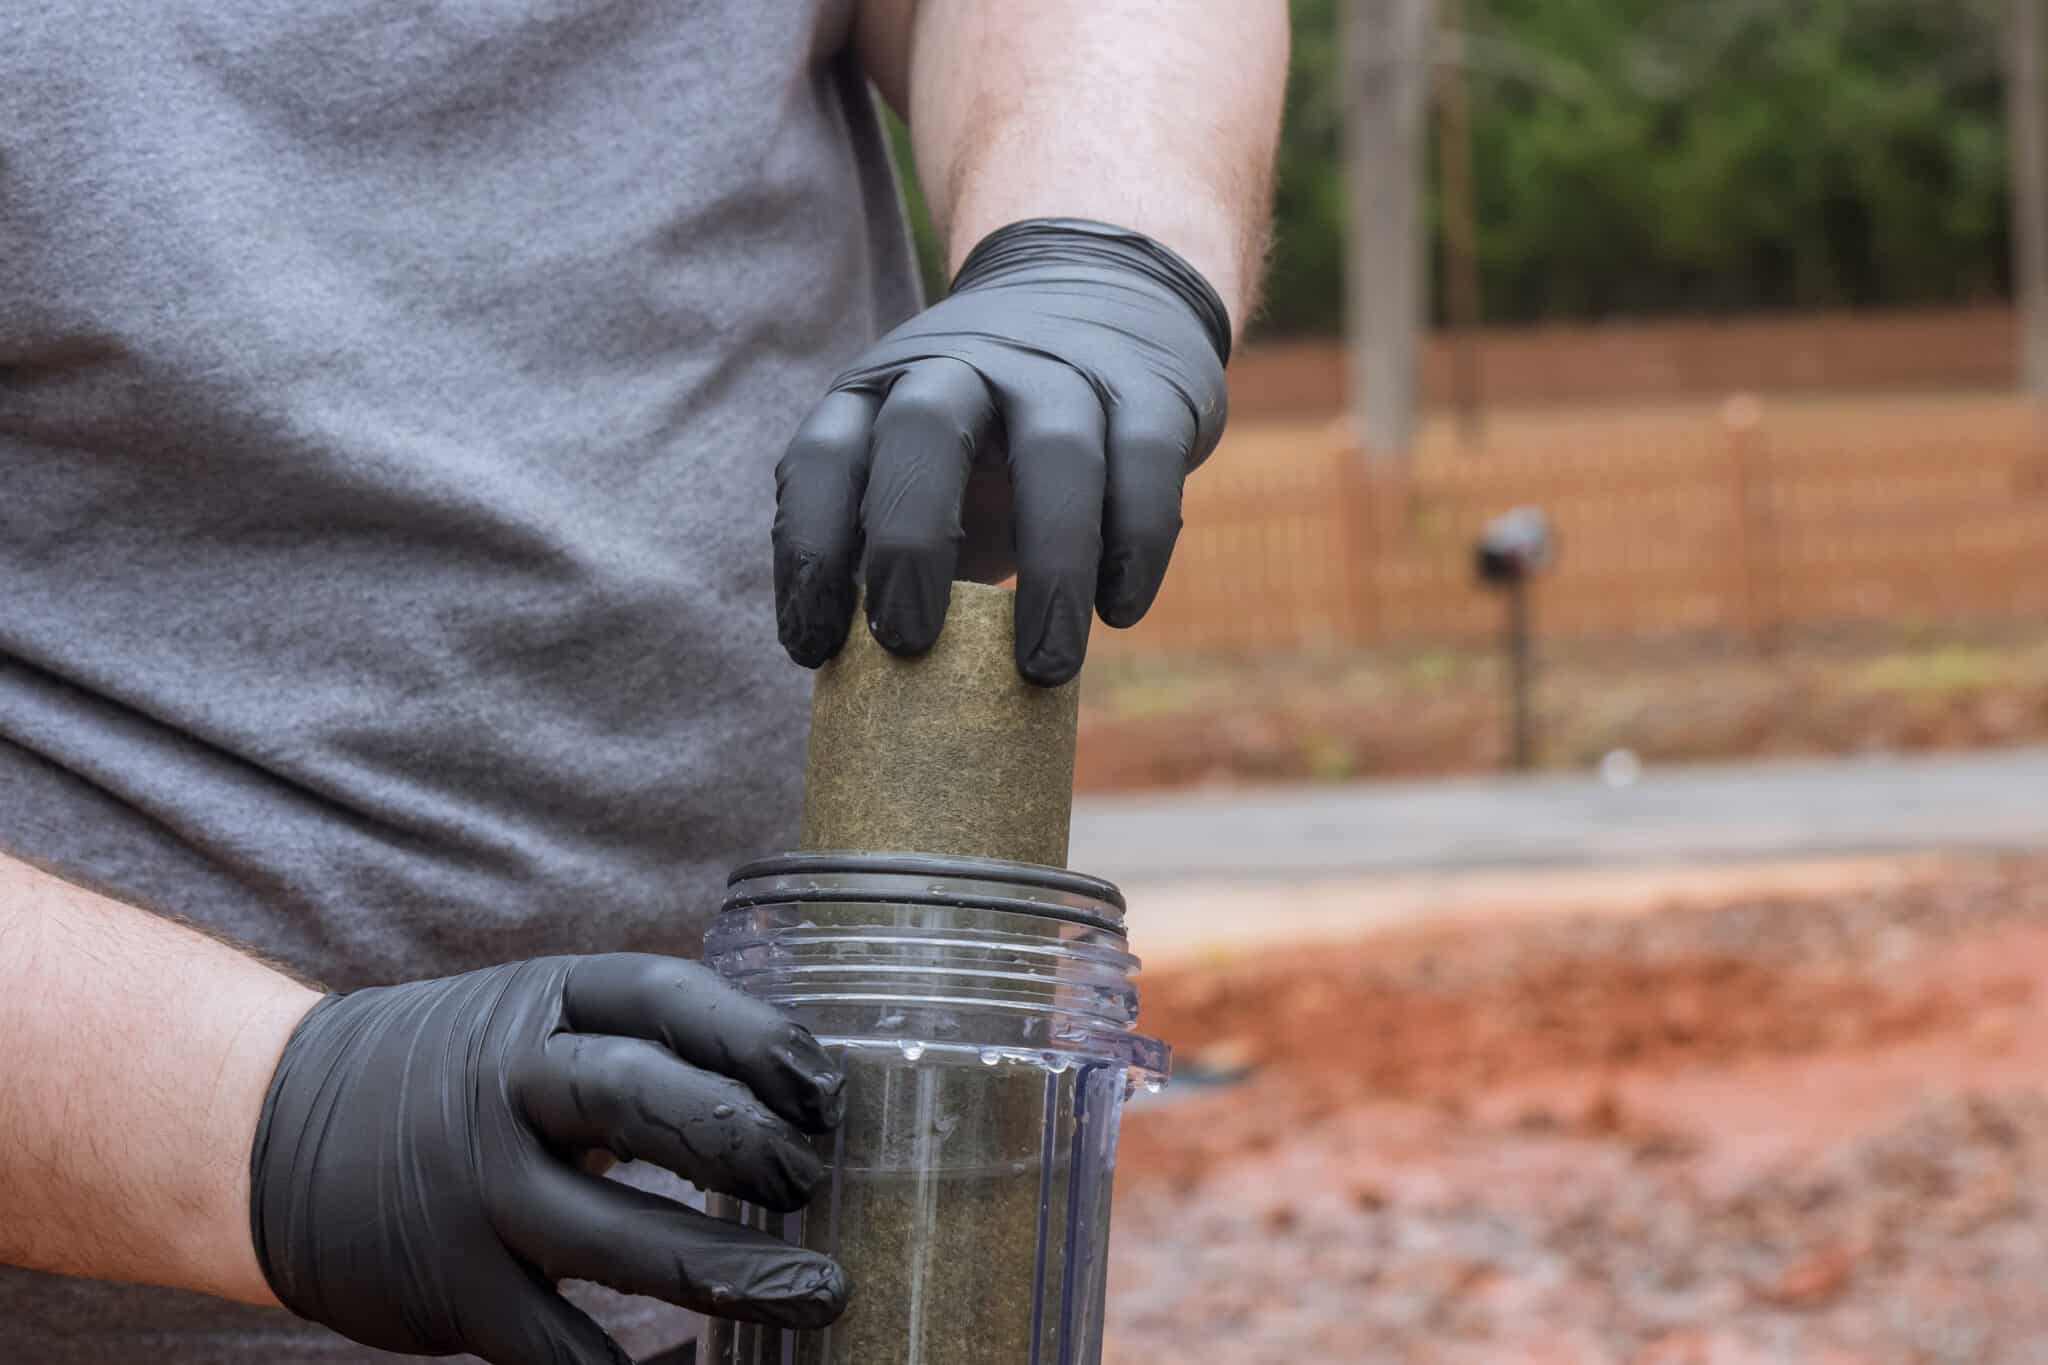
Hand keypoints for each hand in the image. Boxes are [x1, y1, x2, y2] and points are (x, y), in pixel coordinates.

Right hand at [249, 954, 849, 1363]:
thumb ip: (638, 1044)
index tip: (826, 1089)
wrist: (274, 1127)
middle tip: (813, 1177)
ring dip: (731, 1271)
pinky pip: (558, 1341)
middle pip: (644, 1100)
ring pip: (620, 1235)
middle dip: (747, 1140)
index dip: (759, 1038)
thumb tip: (793, 1093)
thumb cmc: (453, 1072)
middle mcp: (508, 1086)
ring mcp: (475, 1190)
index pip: (668, 997)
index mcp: (546, 1004)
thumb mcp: (534, 1021)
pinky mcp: (450, 1287)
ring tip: (816, 1292)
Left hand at [772, 218, 1231, 685]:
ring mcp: (1060, 369)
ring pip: (1056, 454)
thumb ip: (884, 548)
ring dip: (1050, 567)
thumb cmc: (988, 438)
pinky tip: (1119, 613)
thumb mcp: (918, 472)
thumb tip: (861, 690)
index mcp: (882, 390)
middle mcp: (962, 364)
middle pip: (924, 432)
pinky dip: (1134, 545)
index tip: (813, 649)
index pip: (824, 455)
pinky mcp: (1148, 390)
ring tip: (1044, 669)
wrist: (1104, 297)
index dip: (808, 552)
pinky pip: (1145, 464)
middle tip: (909, 647)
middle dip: (908, 543)